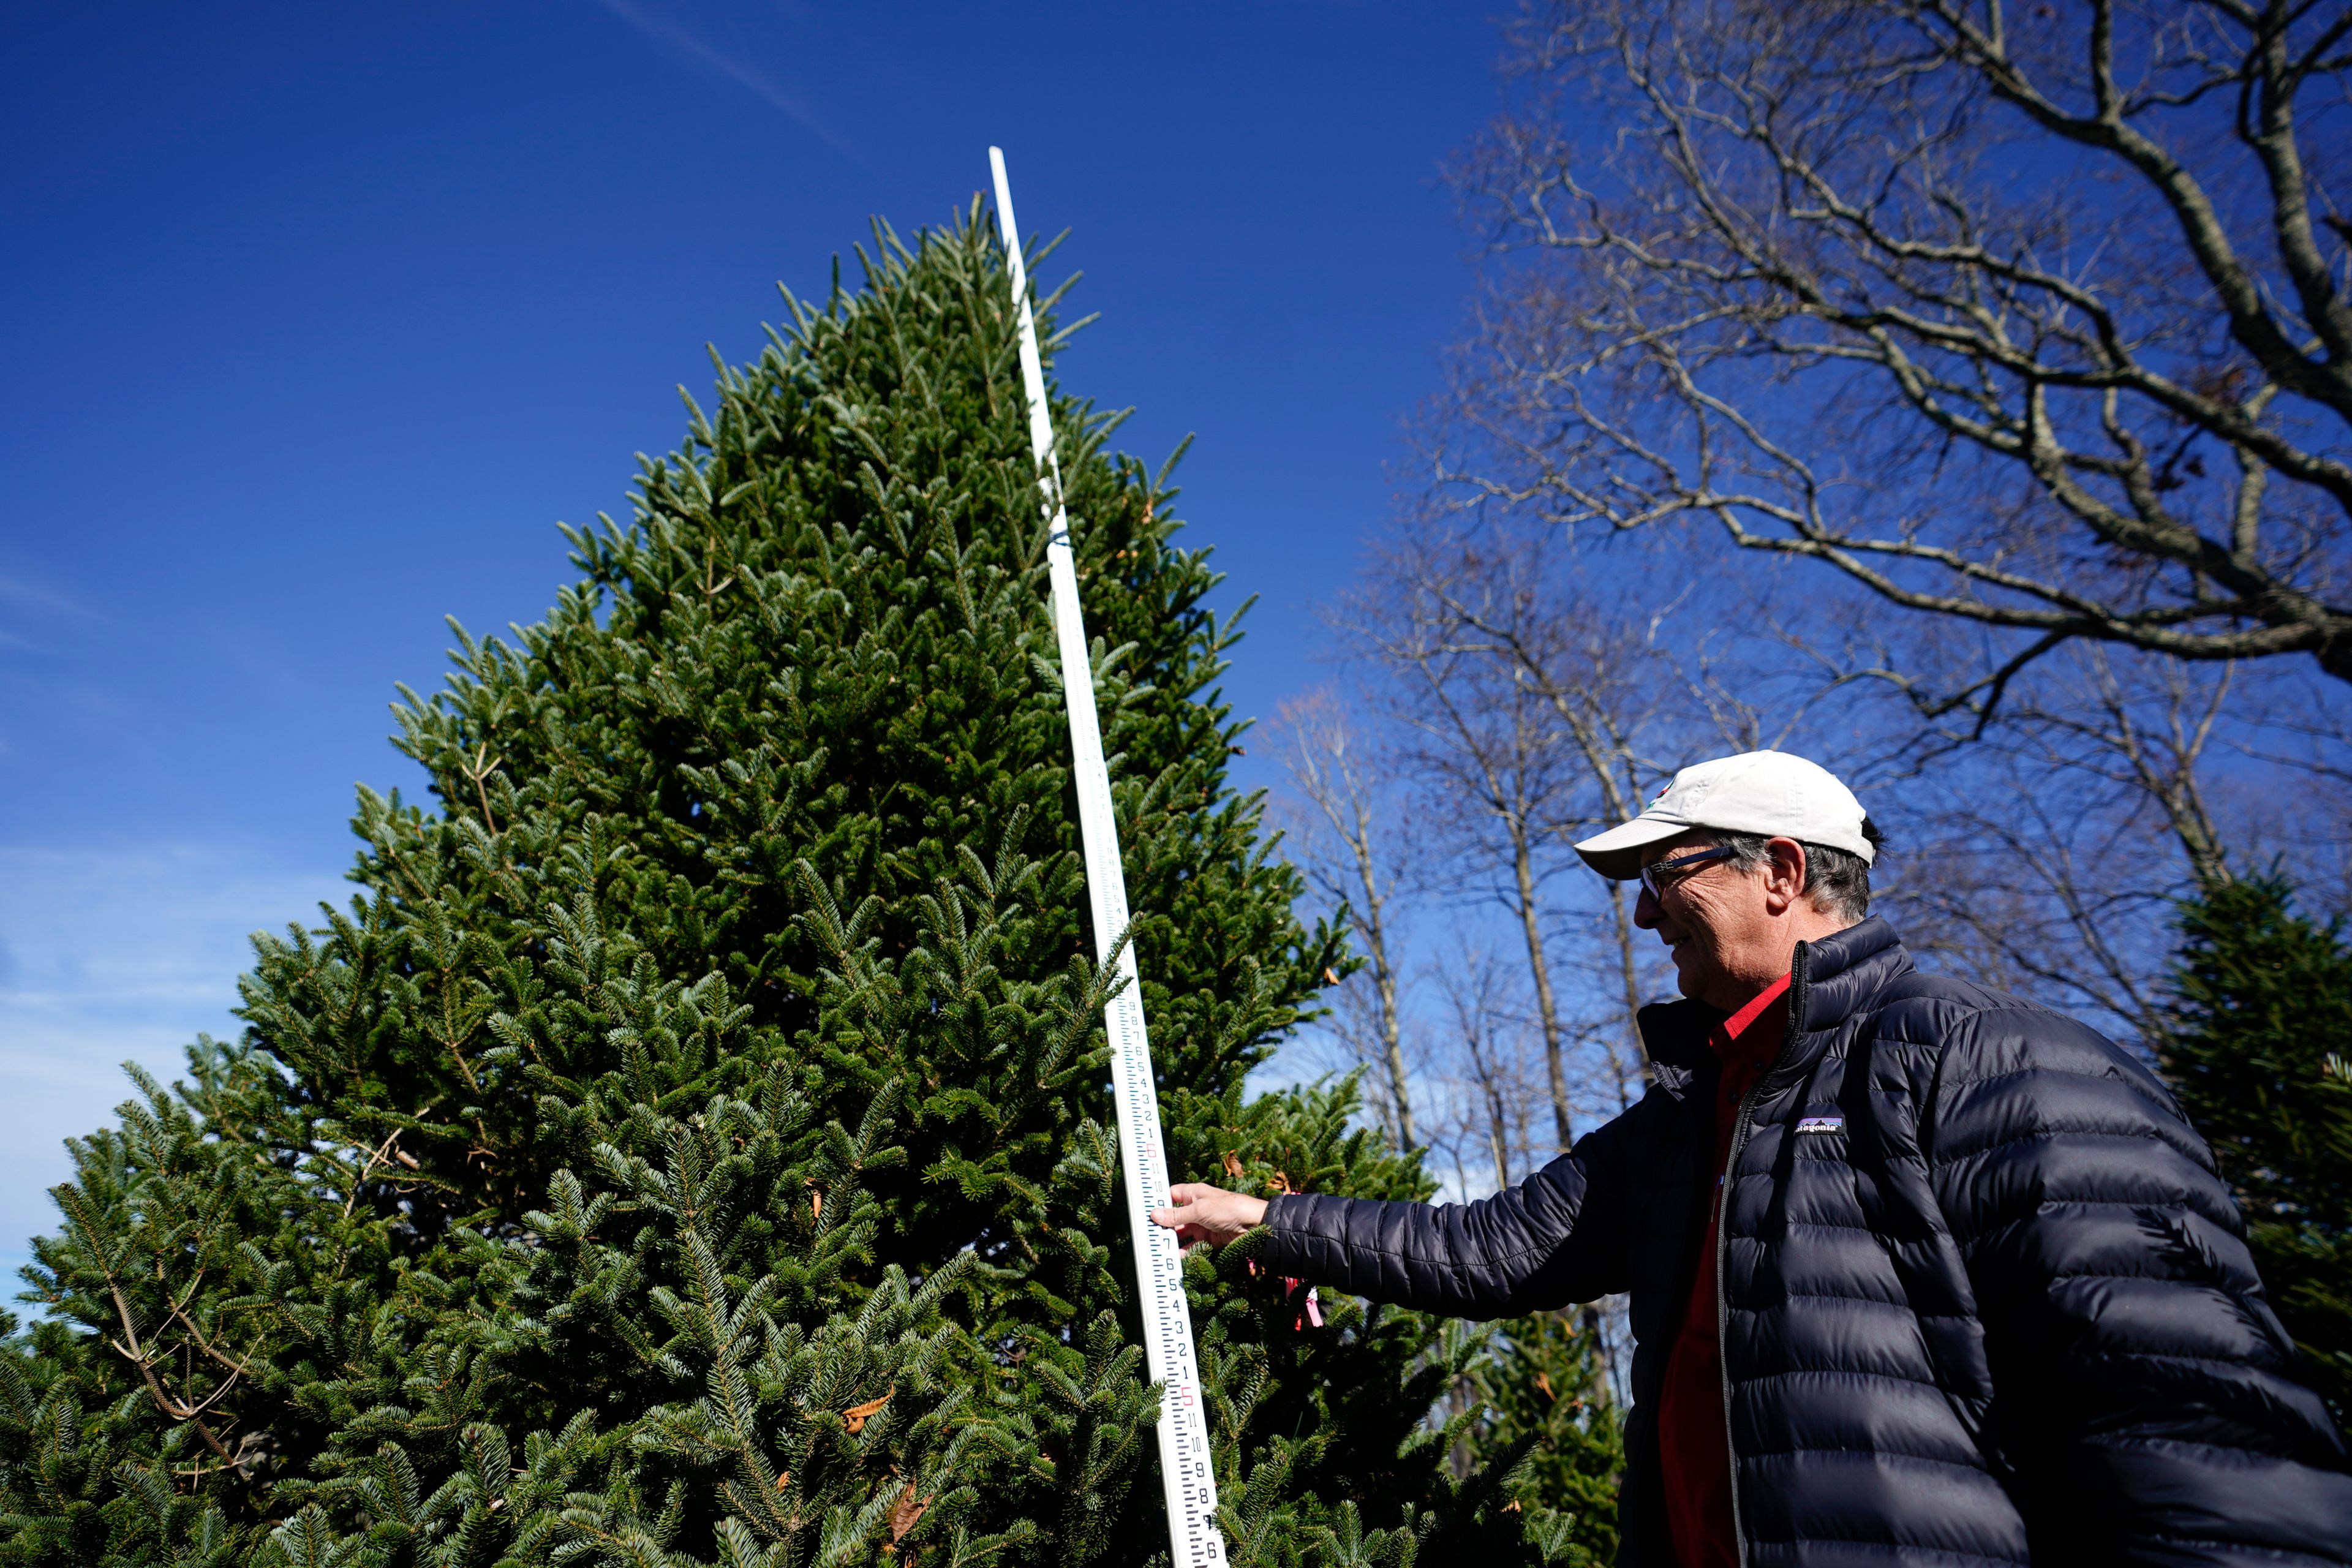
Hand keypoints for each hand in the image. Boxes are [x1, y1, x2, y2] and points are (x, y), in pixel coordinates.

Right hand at [1149, 1183, 1268, 1247]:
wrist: (1254, 1225)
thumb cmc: (1228, 1208)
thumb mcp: (1199, 1210)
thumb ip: (1177, 1215)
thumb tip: (1155, 1215)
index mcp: (1194, 1194)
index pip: (1171, 1196)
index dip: (1159, 1203)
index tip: (1145, 1213)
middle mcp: (1196, 1208)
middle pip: (1174, 1217)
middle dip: (1164, 1226)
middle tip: (1149, 1236)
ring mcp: (1202, 1224)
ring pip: (1182, 1233)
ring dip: (1172, 1241)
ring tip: (1159, 1249)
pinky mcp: (1209, 1239)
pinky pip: (1193, 1246)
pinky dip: (1185, 1252)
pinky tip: (1176, 1257)